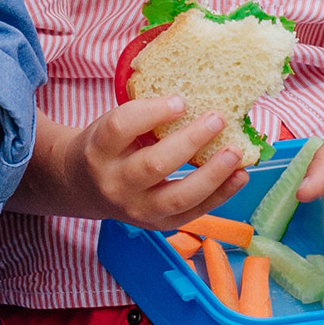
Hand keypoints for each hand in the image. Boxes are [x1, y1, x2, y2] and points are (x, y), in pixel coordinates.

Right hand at [53, 96, 248, 230]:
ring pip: (177, 197)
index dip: (151, 112)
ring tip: (236, 152)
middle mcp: (114, 183)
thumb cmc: (107, 147)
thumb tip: (197, 99)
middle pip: (153, 165)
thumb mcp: (111, 126)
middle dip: (190, 141)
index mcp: (98, 150)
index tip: (180, 100)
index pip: (120, 128)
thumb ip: (144, 116)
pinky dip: (220, 195)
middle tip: (217, 118)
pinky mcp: (157, 225)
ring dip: (212, 174)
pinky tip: (239, 175)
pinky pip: (192, 213)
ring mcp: (136, 209)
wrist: (84, 187)